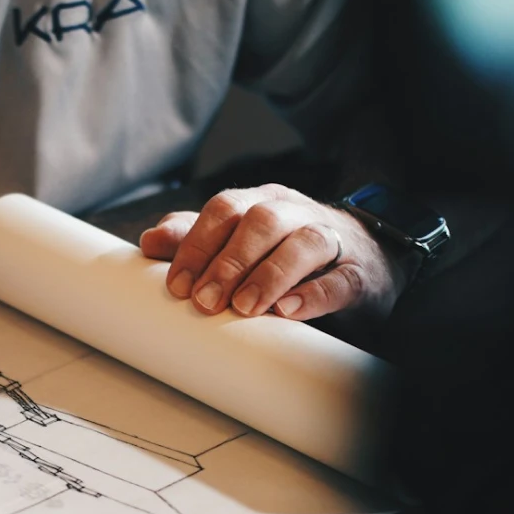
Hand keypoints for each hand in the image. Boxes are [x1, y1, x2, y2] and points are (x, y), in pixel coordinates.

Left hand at [138, 184, 410, 320]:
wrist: (365, 260)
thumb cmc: (286, 252)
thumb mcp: (239, 242)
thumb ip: (196, 239)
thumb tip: (148, 241)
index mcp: (261, 202)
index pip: (224, 209)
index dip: (197, 245)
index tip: (177, 286)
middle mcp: (295, 213)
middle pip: (261, 222)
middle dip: (228, 262)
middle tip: (204, 301)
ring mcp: (332, 239)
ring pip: (303, 242)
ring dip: (268, 275)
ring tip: (244, 308)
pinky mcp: (358, 273)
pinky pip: (340, 279)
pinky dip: (313, 294)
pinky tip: (288, 311)